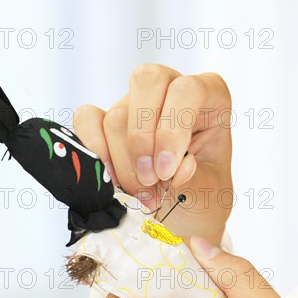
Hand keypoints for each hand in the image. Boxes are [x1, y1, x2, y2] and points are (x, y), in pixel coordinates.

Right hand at [73, 64, 233, 244]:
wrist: (183, 215)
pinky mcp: (106, 118)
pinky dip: (94, 152)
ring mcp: (136, 101)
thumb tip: (172, 166)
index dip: (172, 129)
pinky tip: (113, 179)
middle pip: (147, 82)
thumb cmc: (204, 195)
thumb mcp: (210, 191)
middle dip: (142, 138)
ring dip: (124, 163)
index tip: (167, 171)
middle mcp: (172, 89)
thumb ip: (193, 178)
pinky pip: (87, 120)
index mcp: (210, 97)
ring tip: (142, 195)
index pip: (188, 90)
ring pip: (117, 116)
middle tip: (149, 181)